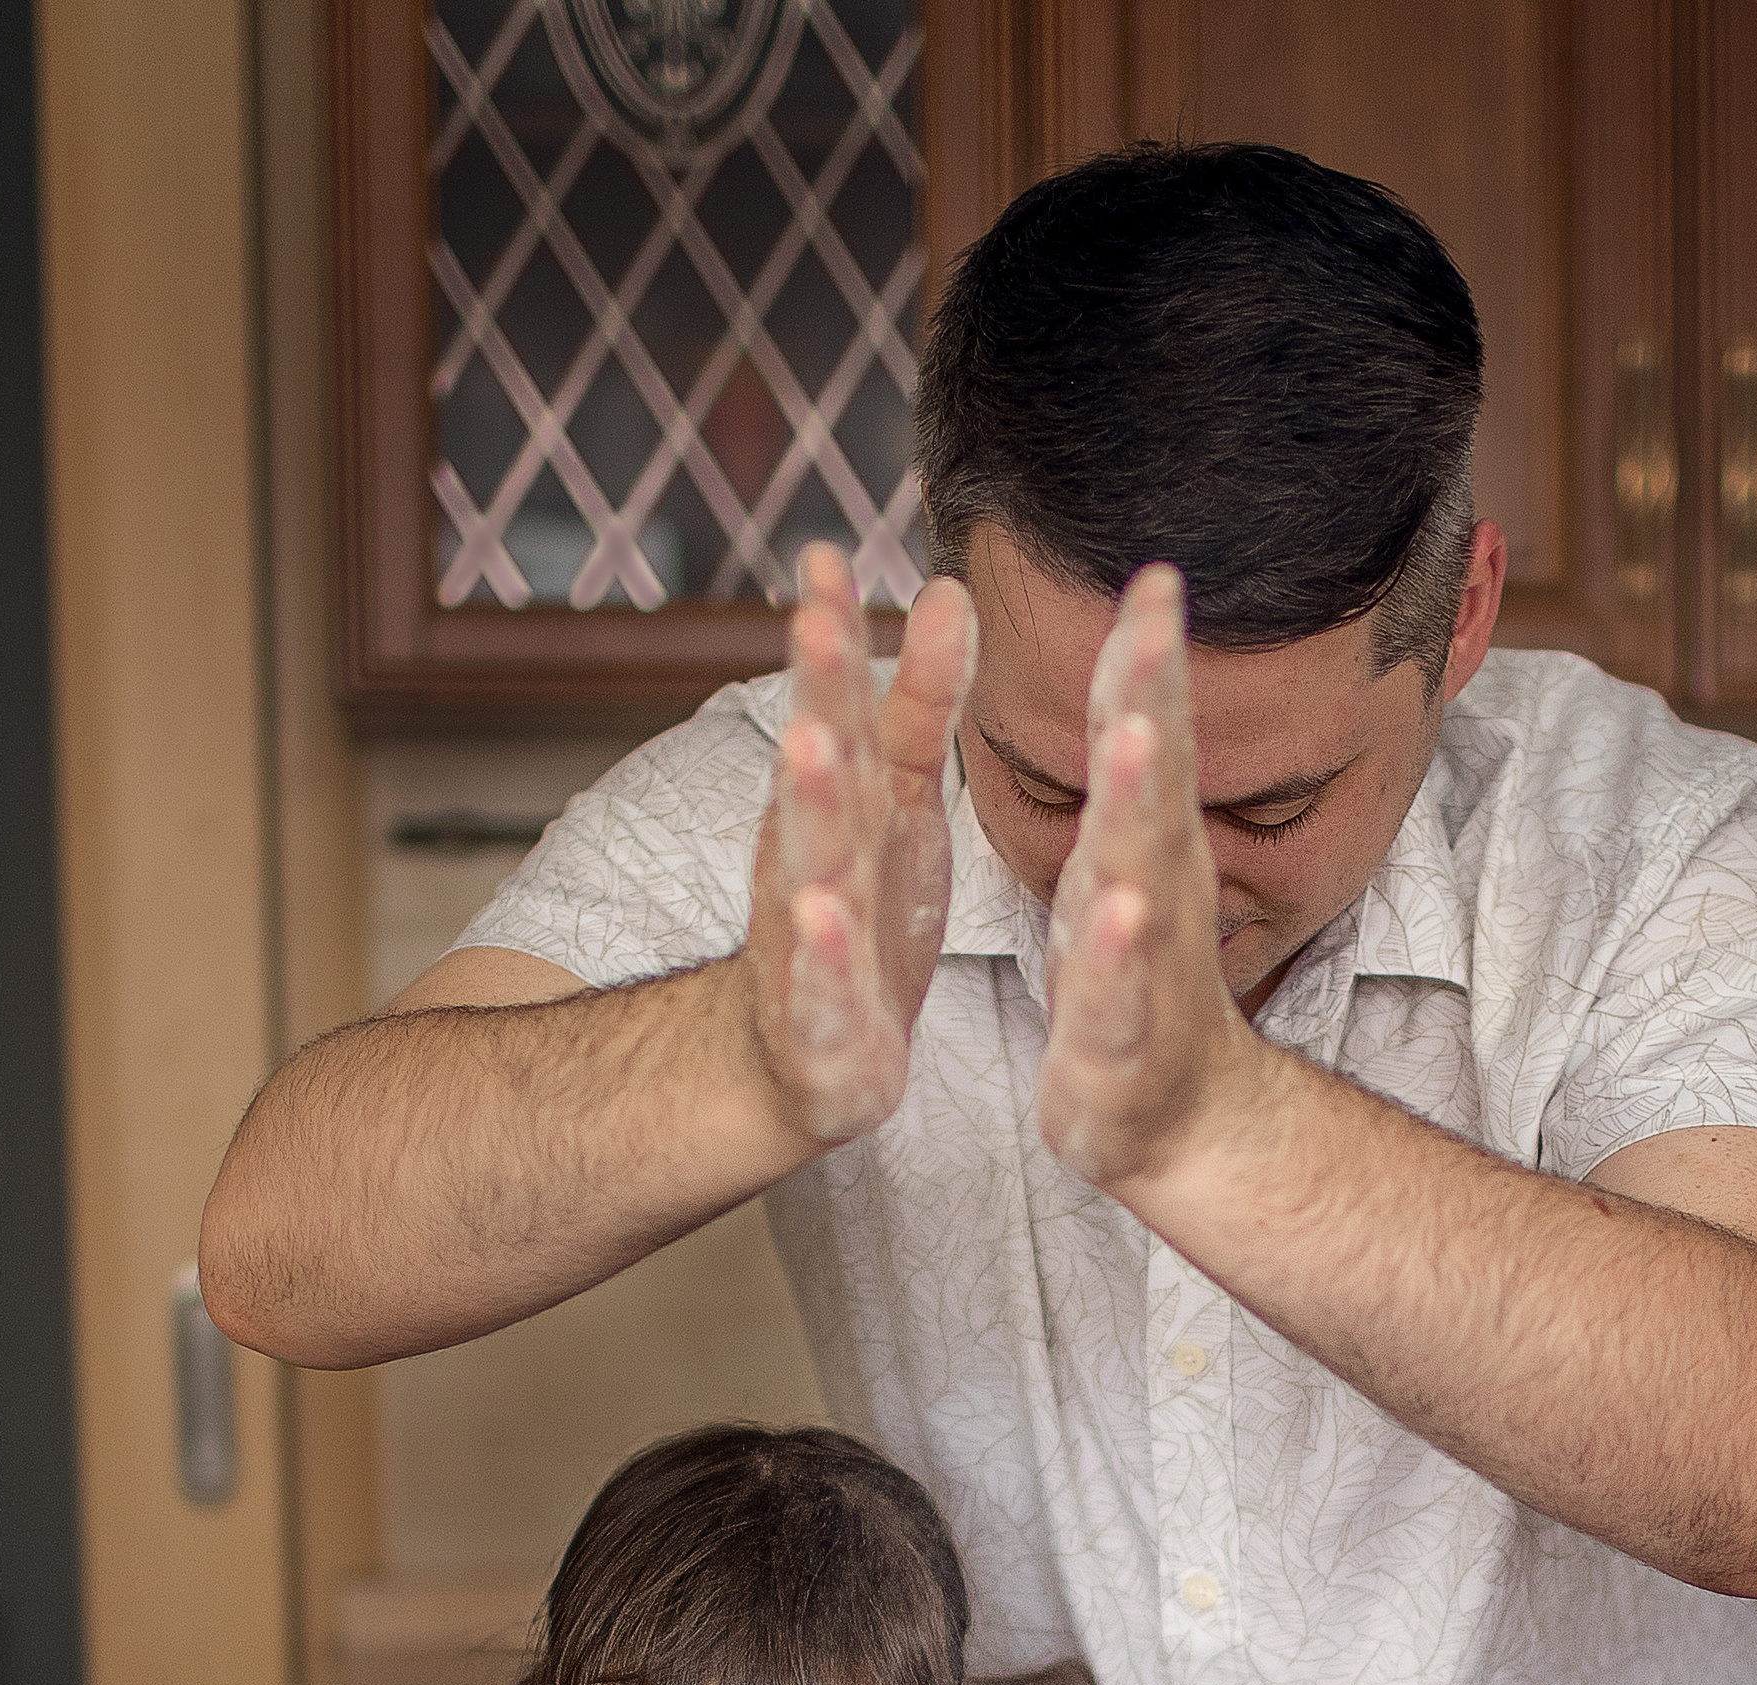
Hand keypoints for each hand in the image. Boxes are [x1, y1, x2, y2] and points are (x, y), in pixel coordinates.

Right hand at [745, 544, 976, 1147]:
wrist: (808, 1059)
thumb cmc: (861, 914)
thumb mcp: (897, 804)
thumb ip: (918, 705)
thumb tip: (947, 587)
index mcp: (842, 802)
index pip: (836, 702)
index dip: (831, 634)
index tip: (823, 553)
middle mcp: (813, 857)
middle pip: (816, 766)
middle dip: (815, 693)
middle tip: (813, 618)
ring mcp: (811, 939)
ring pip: (809, 863)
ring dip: (809, 804)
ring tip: (809, 743)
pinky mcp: (825, 1023)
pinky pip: (824, 985)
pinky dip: (824, 954)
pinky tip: (823, 918)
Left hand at [1038, 563, 1261, 1189]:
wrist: (1180, 1126)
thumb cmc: (1137, 991)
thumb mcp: (1123, 871)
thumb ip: (1133, 776)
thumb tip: (1140, 677)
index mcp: (1140, 847)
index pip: (1145, 732)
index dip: (1147, 652)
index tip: (1153, 568)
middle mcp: (1155, 891)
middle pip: (1154, 779)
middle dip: (1149, 691)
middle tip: (1152, 609)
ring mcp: (1145, 966)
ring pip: (1141, 874)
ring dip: (1136, 803)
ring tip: (1129, 730)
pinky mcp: (1119, 1044)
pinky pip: (1118, 994)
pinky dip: (1119, 955)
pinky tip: (1121, 913)